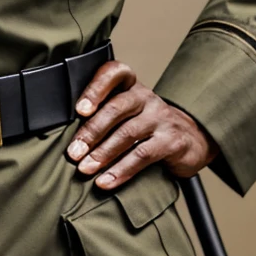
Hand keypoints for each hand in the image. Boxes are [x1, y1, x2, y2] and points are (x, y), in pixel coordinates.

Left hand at [66, 59, 215, 189]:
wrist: (191, 139)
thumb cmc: (145, 125)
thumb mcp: (127, 112)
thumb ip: (102, 114)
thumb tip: (64, 133)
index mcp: (131, 85)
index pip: (114, 73)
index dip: (95, 88)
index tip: (79, 110)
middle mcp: (145, 97)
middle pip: (116, 108)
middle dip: (91, 131)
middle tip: (73, 152)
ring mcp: (160, 118)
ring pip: (127, 133)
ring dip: (102, 154)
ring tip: (84, 169)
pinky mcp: (171, 141)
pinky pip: (143, 155)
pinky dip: (121, 170)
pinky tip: (105, 181)